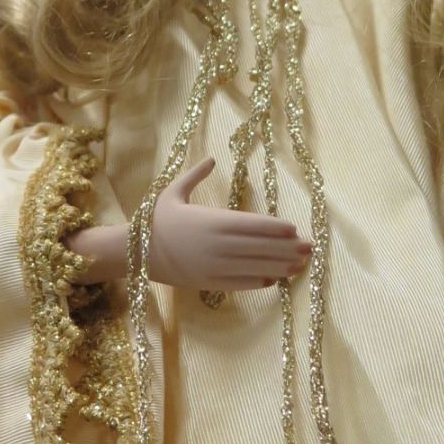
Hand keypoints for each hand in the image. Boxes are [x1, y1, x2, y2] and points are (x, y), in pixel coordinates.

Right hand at [148, 157, 311, 290]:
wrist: (135, 253)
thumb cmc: (154, 220)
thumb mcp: (172, 193)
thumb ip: (194, 176)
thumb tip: (211, 159)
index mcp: (211, 221)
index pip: (252, 224)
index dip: (275, 227)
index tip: (295, 228)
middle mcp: (216, 245)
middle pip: (260, 247)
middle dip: (287, 249)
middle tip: (309, 248)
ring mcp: (213, 266)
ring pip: (255, 267)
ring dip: (280, 267)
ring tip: (300, 266)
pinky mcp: (208, 283)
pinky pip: (239, 284)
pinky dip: (259, 282)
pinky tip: (274, 279)